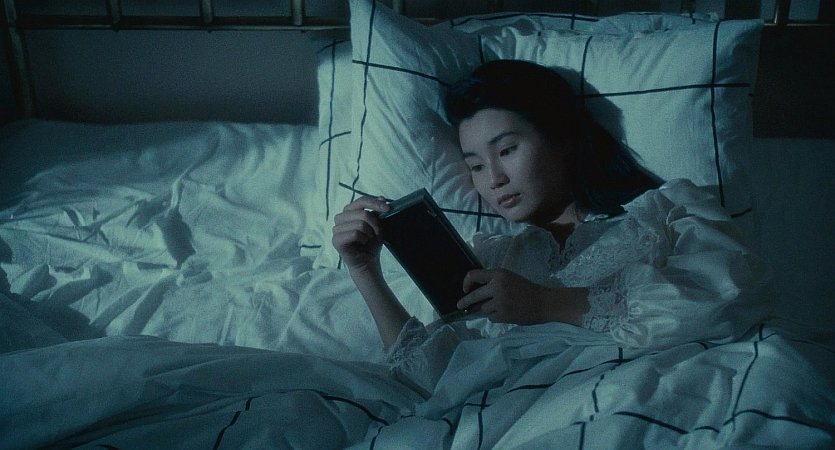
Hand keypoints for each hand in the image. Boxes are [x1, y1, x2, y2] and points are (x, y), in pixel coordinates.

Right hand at [331, 196, 389, 273]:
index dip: (375, 203)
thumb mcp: (377, 224)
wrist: (368, 261)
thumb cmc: (371, 243)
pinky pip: (355, 234)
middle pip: (362, 212)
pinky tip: (362, 243)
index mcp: (349, 211)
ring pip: (360, 224)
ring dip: (370, 233)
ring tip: (369, 239)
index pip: (361, 200)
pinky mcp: (336, 240)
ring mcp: (336, 229)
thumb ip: (377, 210)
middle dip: (375, 223)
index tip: (388, 208)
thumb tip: (381, 198)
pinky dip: (363, 239)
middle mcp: (340, 217)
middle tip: (377, 232)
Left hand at [458, 269, 588, 325]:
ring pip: (482, 309)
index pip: (473, 275)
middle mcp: (496, 287)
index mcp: (498, 274)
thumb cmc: (527, 289)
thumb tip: (476, 289)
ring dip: (487, 309)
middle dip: (465, 301)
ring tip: (500, 307)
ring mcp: (499, 302)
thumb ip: (494, 281)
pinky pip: (491, 317)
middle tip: (459, 305)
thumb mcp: (509, 278)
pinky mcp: (502, 315)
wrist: (544, 302)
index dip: (467, 282)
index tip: (466, 289)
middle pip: (474, 295)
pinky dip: (495, 316)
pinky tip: (506, 313)